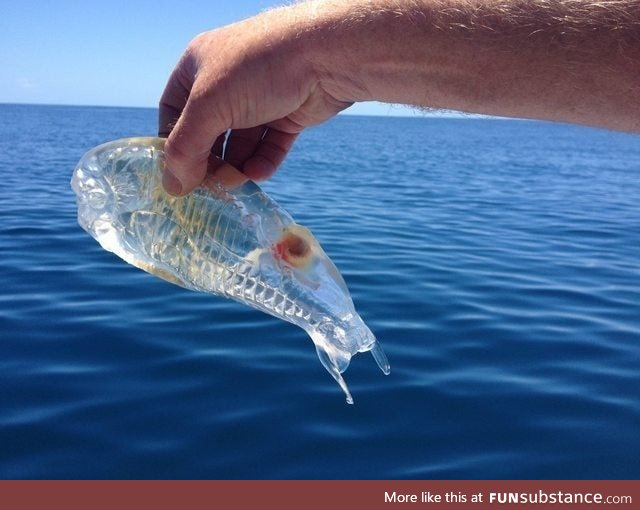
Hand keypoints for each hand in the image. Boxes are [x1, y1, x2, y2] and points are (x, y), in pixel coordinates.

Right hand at [158, 6, 352, 194]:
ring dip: (236, 166)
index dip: (172, 144)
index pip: (173, 111)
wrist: (325, 54)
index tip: (176, 174)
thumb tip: (173, 187)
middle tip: (210, 187)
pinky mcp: (288, 114)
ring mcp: (259, 98)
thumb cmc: (257, 69)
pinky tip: (258, 174)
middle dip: (208, 161)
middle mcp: (227, 81)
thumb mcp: (208, 106)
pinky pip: (269, 146)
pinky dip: (263, 162)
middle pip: (208, 133)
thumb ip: (185, 148)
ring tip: (237, 182)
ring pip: (240, 144)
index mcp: (198, 67)